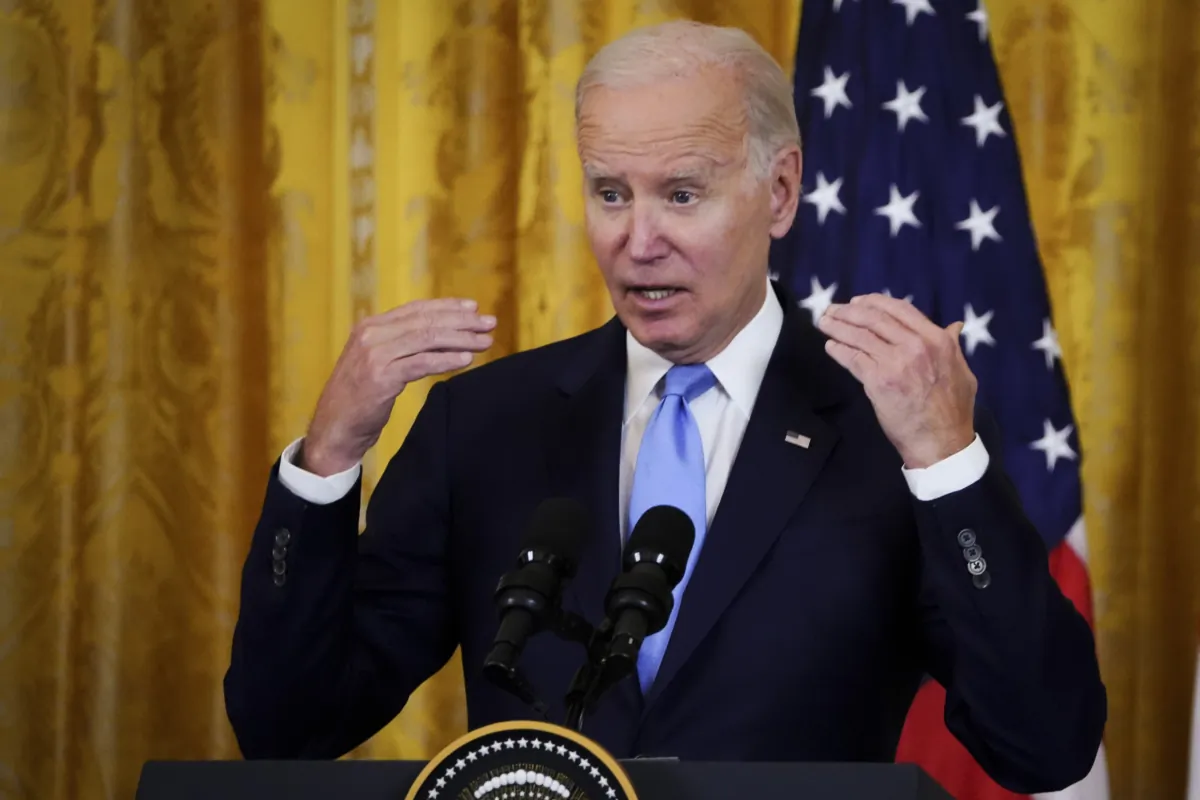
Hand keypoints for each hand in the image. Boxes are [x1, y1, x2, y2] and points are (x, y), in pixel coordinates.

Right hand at [301, 298, 495, 475]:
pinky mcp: (381, 377)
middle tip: (488, 323)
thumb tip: (442, 336)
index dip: (447, 307)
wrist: (333, 428)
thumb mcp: (378, 363)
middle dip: (461, 321)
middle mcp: (372, 335)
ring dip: (461, 339)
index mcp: (371, 326)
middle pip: (426, 321)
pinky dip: (446, 360)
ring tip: (484, 342)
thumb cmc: (359, 398)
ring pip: (427, 339)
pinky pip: (421, 364)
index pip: (416, 309)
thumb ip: (401, 345)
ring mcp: (375, 355)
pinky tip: (466, 361)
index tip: (473, 307)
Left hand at [817, 294, 975, 468]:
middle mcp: (915, 346)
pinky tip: (830, 346)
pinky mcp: (878, 381)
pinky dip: (839, 350)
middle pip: (874, 318)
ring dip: (838, 327)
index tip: (858, 302)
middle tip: (833, 310)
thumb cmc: (953, 409)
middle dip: (849, 312)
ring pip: (860, 336)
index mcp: (936, 340)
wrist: (941, 441)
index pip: (900, 309)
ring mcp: (895, 362)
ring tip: (824, 323)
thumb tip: (953, 326)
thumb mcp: (962, 371)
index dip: (874, 302)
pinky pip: (853, 359)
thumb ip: (953, 346)